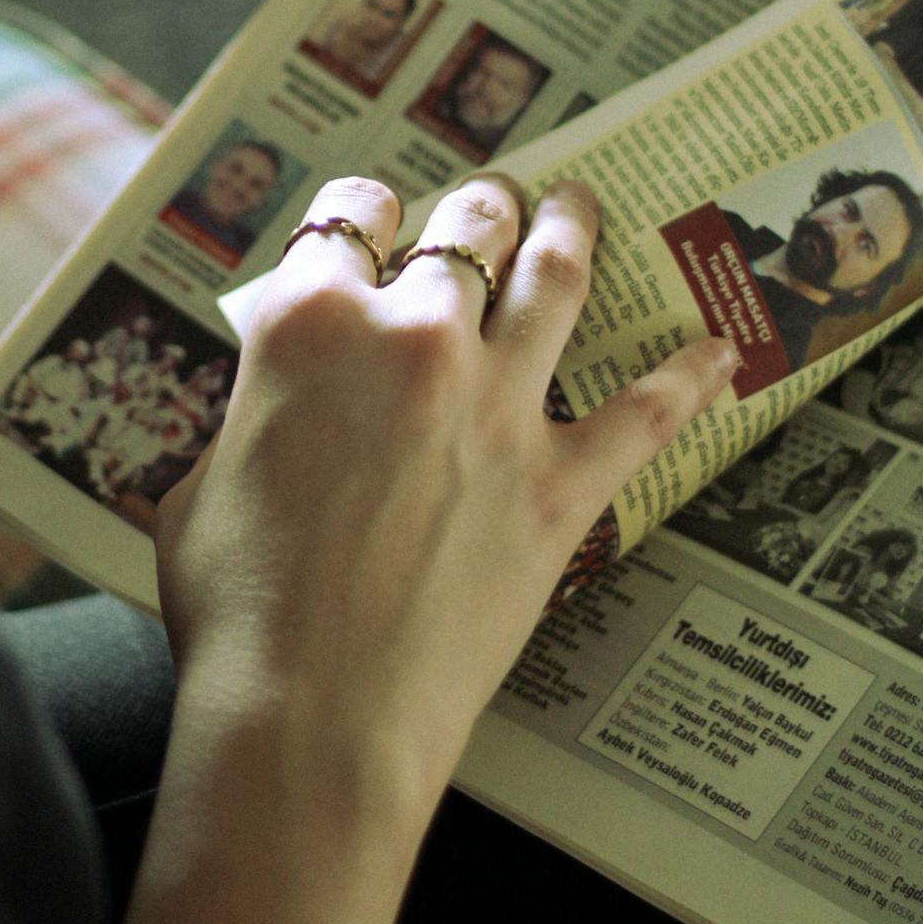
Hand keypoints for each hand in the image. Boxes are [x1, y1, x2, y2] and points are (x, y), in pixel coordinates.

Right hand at [155, 170, 739, 818]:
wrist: (309, 717)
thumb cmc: (237, 612)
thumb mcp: (202, 485)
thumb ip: (254, 418)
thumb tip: (275, 410)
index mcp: (308, 326)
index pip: (347, 217)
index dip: (366, 208)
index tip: (379, 215)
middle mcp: (412, 338)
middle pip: (466, 226)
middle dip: (480, 207)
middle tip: (491, 206)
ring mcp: (498, 404)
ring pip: (556, 276)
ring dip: (573, 228)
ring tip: (581, 207)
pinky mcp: (560, 481)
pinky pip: (647, 412)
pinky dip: (690, 377)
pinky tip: (720, 350)